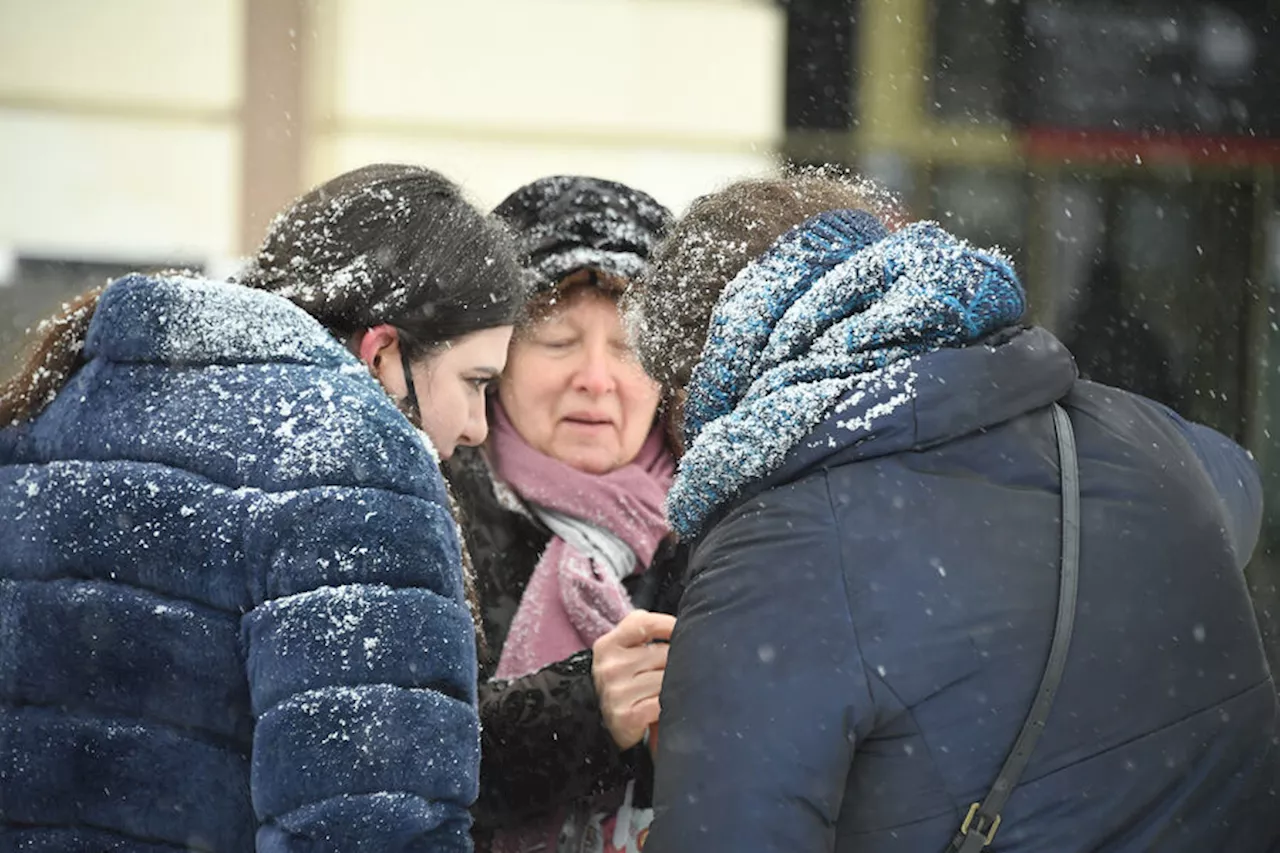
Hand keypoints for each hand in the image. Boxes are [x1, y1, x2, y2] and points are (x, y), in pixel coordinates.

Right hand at [592, 610, 675, 749]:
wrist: (607, 724)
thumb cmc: (626, 681)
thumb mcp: (626, 652)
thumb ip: (648, 633)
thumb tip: (687, 628)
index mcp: (608, 645)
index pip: (645, 623)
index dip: (668, 626)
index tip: (682, 633)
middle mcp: (610, 666)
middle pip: (663, 653)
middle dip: (675, 662)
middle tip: (675, 672)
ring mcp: (617, 692)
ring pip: (666, 679)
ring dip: (674, 686)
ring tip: (668, 692)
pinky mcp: (626, 716)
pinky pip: (662, 703)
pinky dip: (668, 706)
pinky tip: (664, 709)